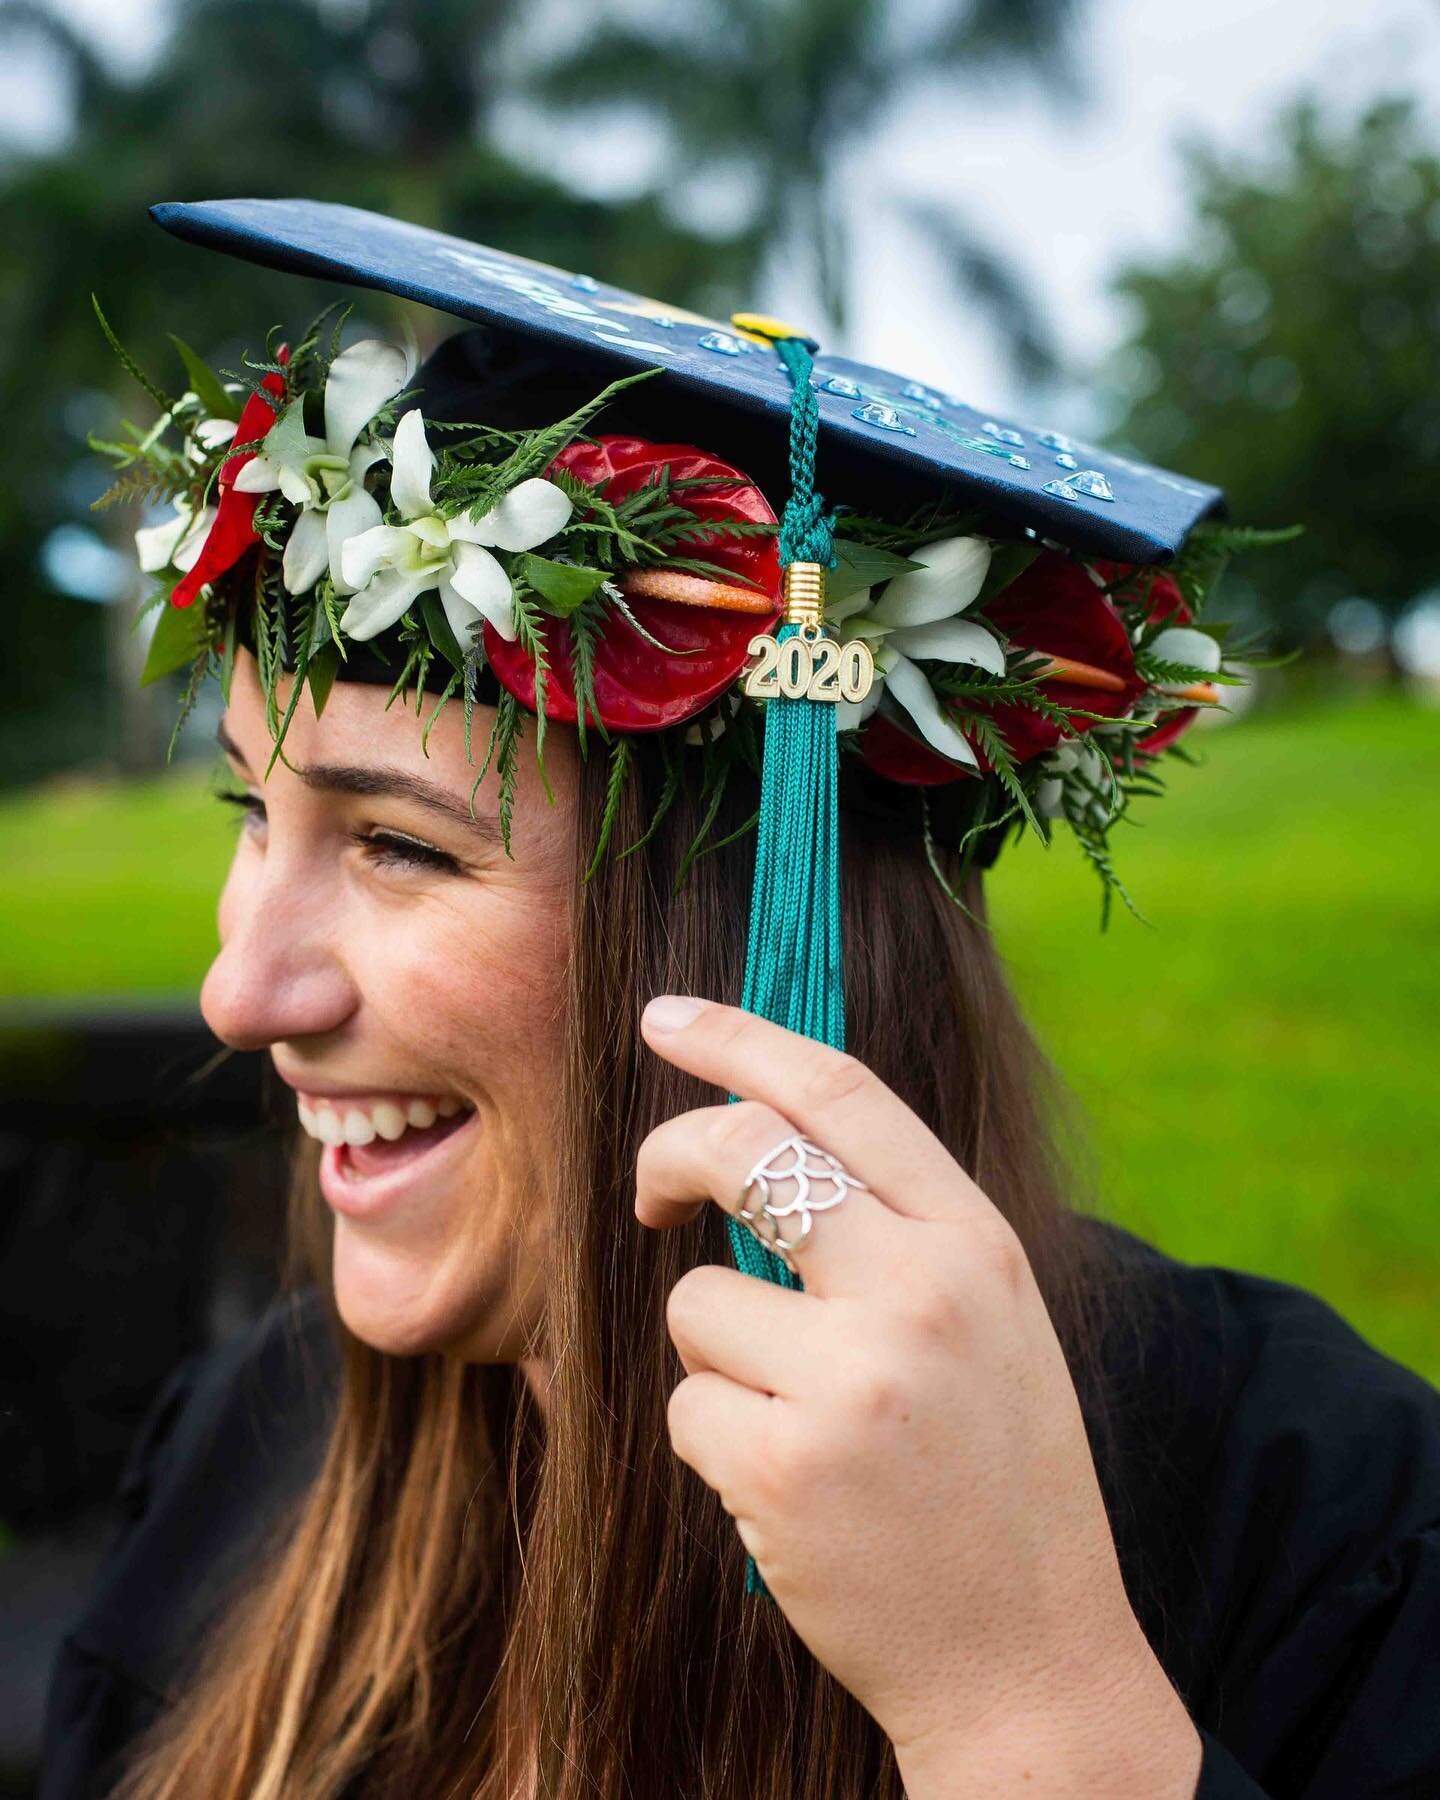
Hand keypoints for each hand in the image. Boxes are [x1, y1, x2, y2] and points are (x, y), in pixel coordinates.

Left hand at [637, 995, 1200, 1797]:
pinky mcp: (785, 1465)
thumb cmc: (994, 1476)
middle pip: (744, 1149)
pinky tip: (788, 1495)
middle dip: (670, 1154)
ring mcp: (854, 1377)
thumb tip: (754, 1142)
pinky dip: (713, 1443)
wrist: (1030, 1660)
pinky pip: (686, 1405)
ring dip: (716, 1358)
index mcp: (975, 1242)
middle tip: (651, 1196)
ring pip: (696, 1301)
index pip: (841, 1091)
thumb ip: (895, 1229)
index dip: (741, 1037)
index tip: (668, 1017)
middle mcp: (921, 1289)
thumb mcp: (986, 1321)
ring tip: (797, 1428)